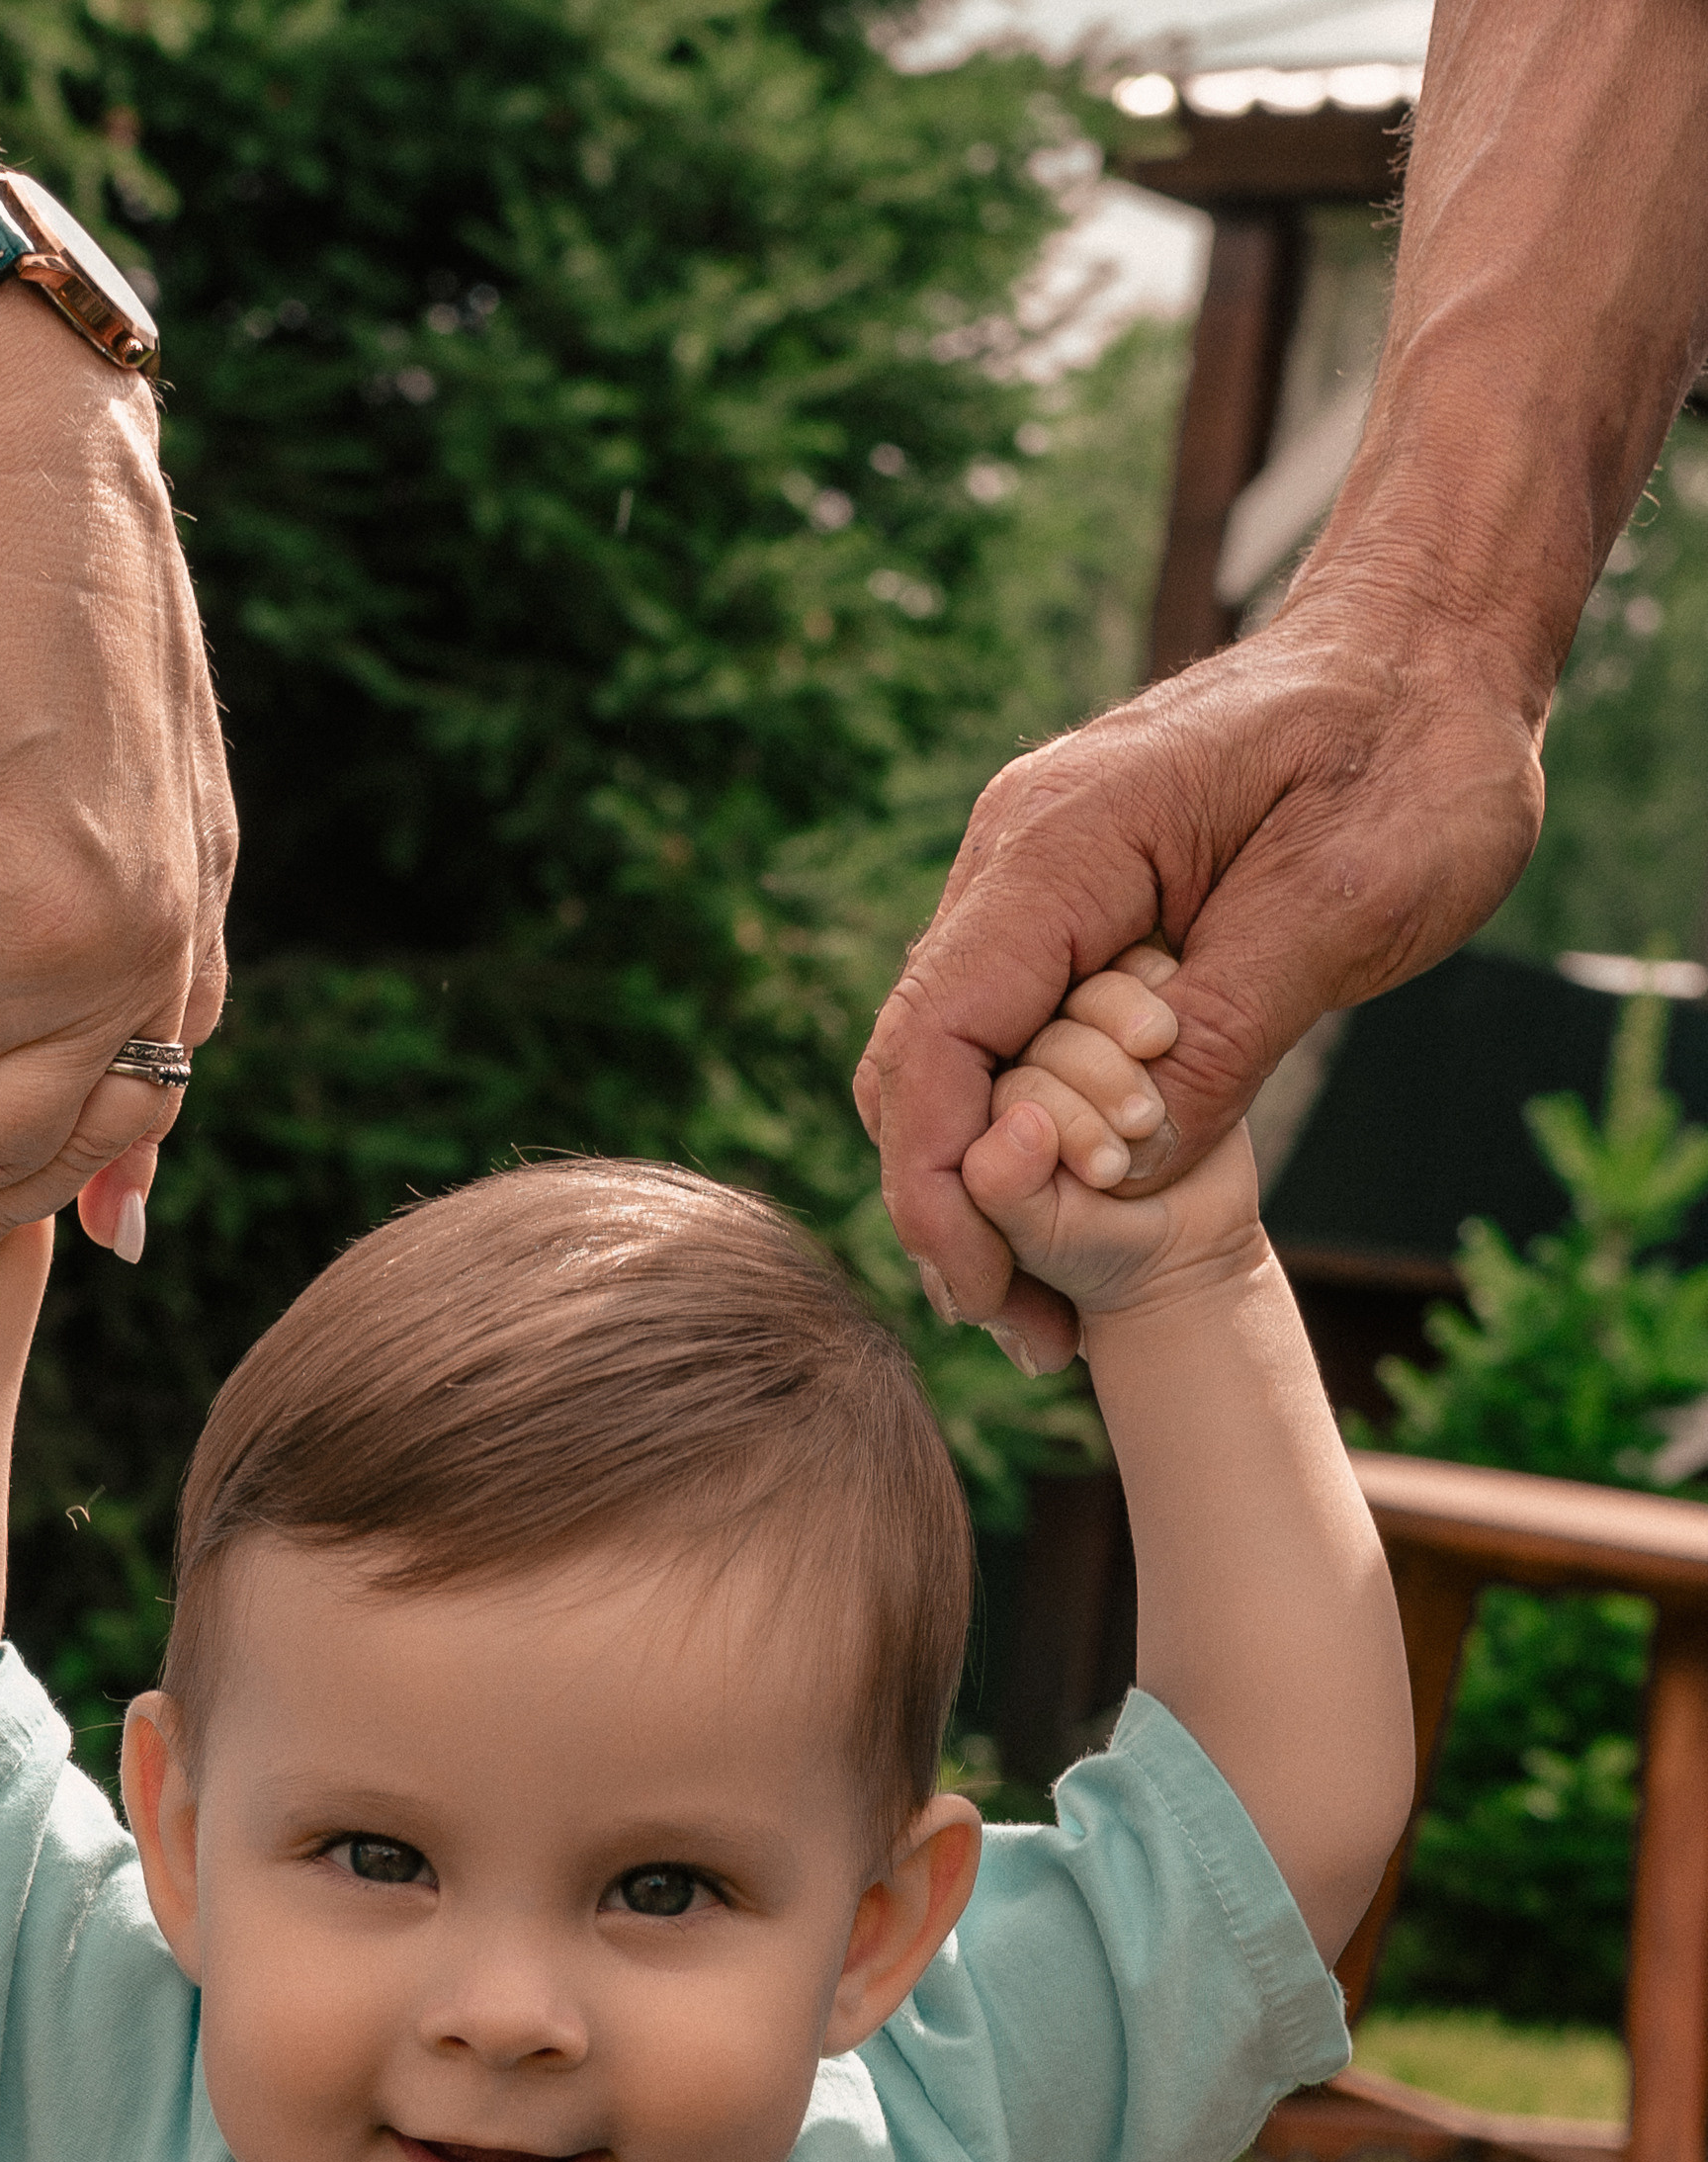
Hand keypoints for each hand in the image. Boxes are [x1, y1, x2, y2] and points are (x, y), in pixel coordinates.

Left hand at [0, 289, 233, 1299]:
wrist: (49, 486)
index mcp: (42, 923)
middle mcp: (140, 952)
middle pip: (3, 1135)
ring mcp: (188, 937)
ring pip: (96, 1129)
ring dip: (0, 1202)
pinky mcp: (205, 913)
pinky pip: (169, 1071)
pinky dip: (120, 1152)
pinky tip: (99, 1230)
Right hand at [855, 577, 1544, 1371]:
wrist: (1433, 639)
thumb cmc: (1410, 751)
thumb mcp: (1342, 907)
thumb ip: (1221, 1042)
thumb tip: (1112, 1177)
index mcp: (1059, 845)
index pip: (935, 1041)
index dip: (942, 1186)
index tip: (995, 1294)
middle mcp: (1015, 859)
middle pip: (914, 1069)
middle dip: (951, 1215)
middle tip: (1031, 1335)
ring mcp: (1035, 880)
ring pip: (951, 1065)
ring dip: (987, 1190)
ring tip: (1053, 1308)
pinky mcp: (1073, 908)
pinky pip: (1012, 1038)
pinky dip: (1031, 1137)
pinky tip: (1084, 1208)